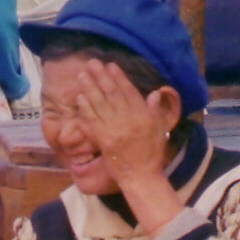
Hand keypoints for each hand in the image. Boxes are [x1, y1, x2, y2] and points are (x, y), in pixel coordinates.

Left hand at [72, 59, 169, 184]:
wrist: (141, 175)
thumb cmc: (152, 153)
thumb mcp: (159, 129)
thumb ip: (155, 110)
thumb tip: (155, 92)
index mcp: (143, 116)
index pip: (129, 92)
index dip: (119, 77)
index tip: (110, 65)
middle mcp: (128, 120)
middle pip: (112, 94)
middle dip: (101, 77)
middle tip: (92, 63)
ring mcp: (114, 130)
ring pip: (100, 105)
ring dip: (90, 88)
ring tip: (83, 75)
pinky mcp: (104, 140)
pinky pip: (93, 121)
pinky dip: (86, 108)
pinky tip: (80, 98)